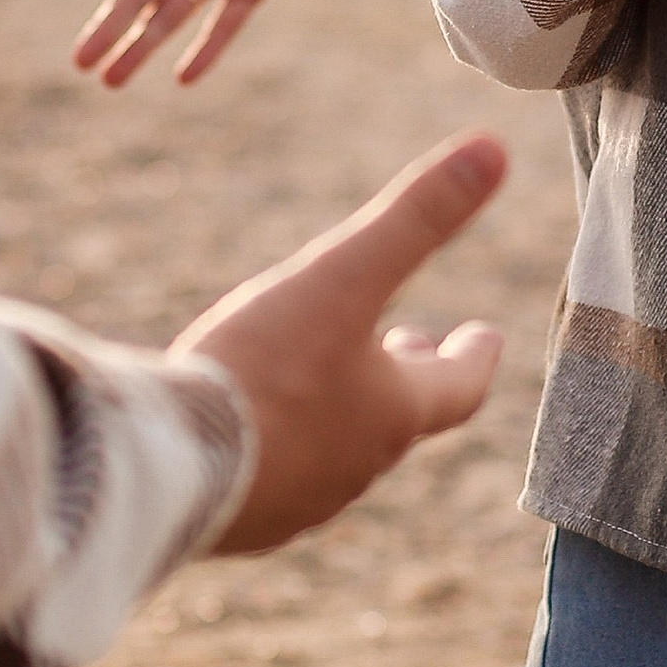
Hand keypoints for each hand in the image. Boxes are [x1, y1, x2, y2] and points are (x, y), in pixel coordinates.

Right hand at [178, 131, 507, 549]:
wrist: (171, 467)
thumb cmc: (264, 368)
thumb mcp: (341, 275)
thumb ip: (415, 216)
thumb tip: (494, 148)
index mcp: (392, 412)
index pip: (458, 388)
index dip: (474, 358)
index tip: (484, 338)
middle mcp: (356, 465)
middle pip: (396, 419)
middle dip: (402, 378)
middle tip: (407, 347)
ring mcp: (298, 499)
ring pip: (335, 450)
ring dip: (339, 412)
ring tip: (324, 383)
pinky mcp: (243, 518)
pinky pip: (275, 477)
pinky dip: (280, 444)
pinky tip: (251, 430)